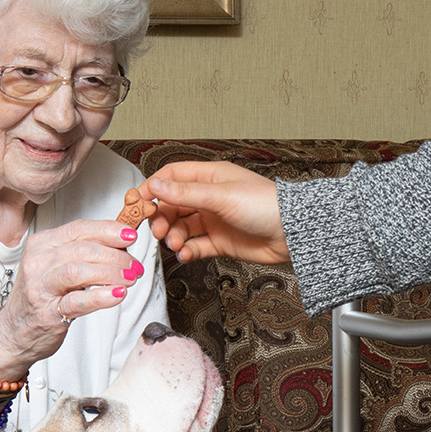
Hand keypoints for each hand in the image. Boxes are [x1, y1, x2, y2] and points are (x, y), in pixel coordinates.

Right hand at [0, 218, 141, 375]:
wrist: (14, 334)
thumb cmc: (40, 299)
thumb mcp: (56, 268)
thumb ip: (83, 255)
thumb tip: (121, 246)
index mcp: (42, 244)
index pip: (79, 229)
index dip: (108, 230)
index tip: (130, 236)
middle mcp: (38, 262)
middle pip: (83, 249)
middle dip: (116, 256)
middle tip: (135, 266)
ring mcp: (40, 287)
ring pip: (79, 271)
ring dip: (111, 273)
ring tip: (130, 278)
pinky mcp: (47, 313)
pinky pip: (77, 301)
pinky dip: (101, 296)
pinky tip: (118, 294)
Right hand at [139, 161, 289, 265]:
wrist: (292, 233)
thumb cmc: (265, 205)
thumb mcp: (220, 196)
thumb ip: (185, 193)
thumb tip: (156, 185)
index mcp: (209, 177)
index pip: (172, 177)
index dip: (153, 188)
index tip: (138, 202)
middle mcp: (209, 198)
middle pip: (173, 205)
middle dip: (162, 217)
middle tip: (159, 230)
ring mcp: (214, 220)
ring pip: (182, 227)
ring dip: (174, 236)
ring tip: (177, 243)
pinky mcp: (220, 242)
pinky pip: (196, 246)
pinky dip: (188, 250)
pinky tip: (186, 253)